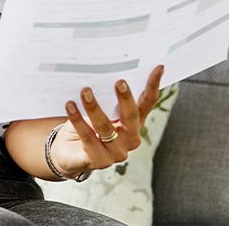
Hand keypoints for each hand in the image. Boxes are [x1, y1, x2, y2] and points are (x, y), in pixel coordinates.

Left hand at [49, 64, 164, 178]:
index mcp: (134, 123)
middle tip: (119, 81)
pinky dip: (78, 120)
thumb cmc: (87, 125)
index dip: (153, 86)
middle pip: (131, 116)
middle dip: (126, 98)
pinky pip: (87, 138)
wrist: (69, 153)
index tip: (158, 67)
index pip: (147, 103)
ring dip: (94, 107)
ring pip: (105, 127)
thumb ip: (106, 97)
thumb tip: (100, 71)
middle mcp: (130, 138)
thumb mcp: (101, 109)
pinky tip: (70, 106)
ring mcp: (116, 152)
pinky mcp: (98, 161)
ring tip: (85, 90)